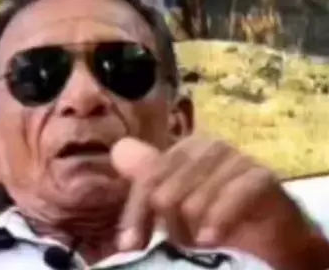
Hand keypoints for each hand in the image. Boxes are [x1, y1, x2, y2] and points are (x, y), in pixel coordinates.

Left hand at [111, 136, 327, 268]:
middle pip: (165, 193)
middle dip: (169, 228)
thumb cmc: (218, 215)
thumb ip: (150, 179)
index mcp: (183, 149)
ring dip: (192, 233)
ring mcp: (235, 158)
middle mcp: (206, 146)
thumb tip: (118, 150)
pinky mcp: (260, 177)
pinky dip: (217, 223)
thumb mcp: (179, 201)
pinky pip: (230, 199)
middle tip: (182, 246)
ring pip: (193, 202)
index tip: (130, 246)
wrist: (275, 233)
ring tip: (201, 246)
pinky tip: (210, 241)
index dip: (136, 214)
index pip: (147, 180)